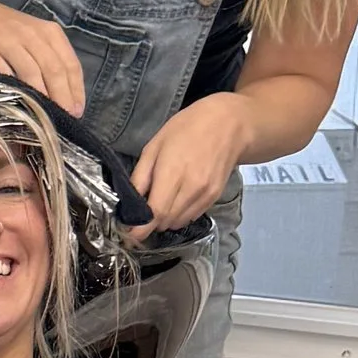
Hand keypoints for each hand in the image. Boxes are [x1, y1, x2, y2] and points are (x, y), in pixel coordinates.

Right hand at [0, 0, 87, 117]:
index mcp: (50, 33)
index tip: (77, 111)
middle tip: (64, 119)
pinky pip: (4, 75)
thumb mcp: (35, 37)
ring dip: (41, 98)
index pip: (70, 64)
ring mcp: (9, 43)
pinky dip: (14, 91)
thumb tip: (64, 97)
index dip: (75, 90)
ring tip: (45, 118)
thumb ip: (49, 60)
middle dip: (62, 98)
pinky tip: (20, 106)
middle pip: (54, 70)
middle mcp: (32, 36)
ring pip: (32, 73)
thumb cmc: (7, 31)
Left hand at [129, 95, 249, 231]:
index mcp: (172, 172)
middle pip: (165, 221)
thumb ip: (140, 177)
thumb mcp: (154, 146)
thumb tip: (129, 203)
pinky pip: (191, 216)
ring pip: (178, 222)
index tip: (129, 233)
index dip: (140, 228)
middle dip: (149, 223)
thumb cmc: (186, 129)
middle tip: (140, 215)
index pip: (156, 213)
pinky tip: (176, 199)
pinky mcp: (214, 197)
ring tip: (159, 204)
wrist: (228, 125)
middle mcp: (191, 188)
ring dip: (164, 220)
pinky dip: (179, 215)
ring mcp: (205, 194)